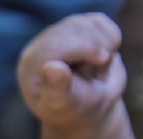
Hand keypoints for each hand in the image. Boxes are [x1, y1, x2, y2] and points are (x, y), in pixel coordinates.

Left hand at [17, 13, 126, 131]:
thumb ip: (57, 89)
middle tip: (90, 78)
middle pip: (76, 30)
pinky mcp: (80, 26)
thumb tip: (51, 68)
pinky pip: (104, 24)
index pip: (55, 43)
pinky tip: (101, 59)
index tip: (103, 58)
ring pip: (92, 25)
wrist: (89, 108)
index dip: (84, 47)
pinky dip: (111, 41)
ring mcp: (61, 32)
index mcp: (31, 64)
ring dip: (105, 50)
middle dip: (94, 54)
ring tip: (93, 72)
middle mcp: (42, 44)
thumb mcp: (64, 106)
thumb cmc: (73, 110)